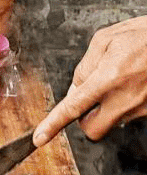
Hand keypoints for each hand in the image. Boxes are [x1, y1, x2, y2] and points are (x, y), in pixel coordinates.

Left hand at [33, 16, 146, 145]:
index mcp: (108, 78)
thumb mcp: (106, 39)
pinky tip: (130, 83)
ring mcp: (140, 108)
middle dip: (84, 119)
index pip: (73, 108)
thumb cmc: (144, 35)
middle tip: (88, 99)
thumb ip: (86, 65)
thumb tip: (76, 87)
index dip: (53, 124)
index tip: (39, 138)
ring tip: (117, 80)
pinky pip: (128, 114)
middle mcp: (124, 99)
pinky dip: (122, 103)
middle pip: (91, 129)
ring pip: (111, 122)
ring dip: (106, 109)